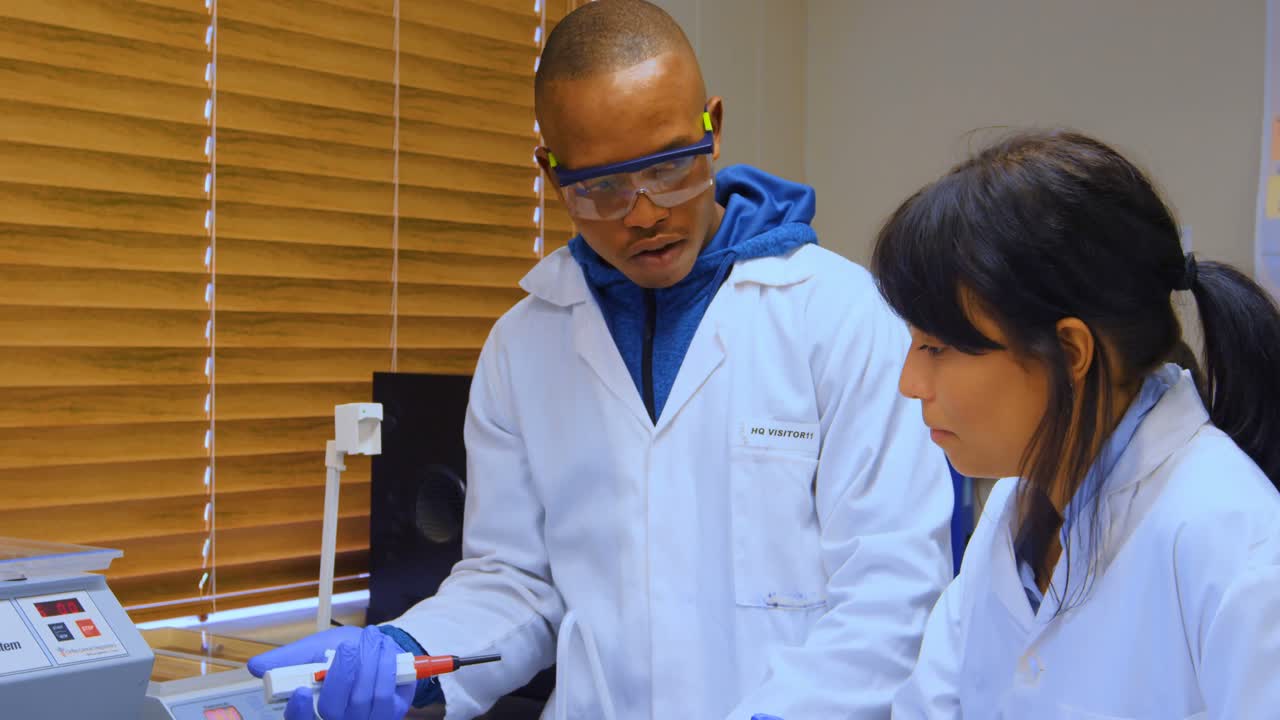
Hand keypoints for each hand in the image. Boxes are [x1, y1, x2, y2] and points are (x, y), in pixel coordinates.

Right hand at [248, 625, 414, 719]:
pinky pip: (387, 698)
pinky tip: (385, 651)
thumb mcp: (312, 650)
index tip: (301, 690)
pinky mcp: (390, 715)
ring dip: (370, 665)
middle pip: (334, 710)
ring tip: (372, 639)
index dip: (299, 711)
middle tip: (348, 647)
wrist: (376, 648)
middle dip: (343, 674)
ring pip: (364, 701)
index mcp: (311, 710)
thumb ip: (287, 659)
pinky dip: (386, 669)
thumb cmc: (338, 653)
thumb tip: (255, 666)